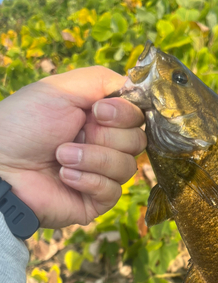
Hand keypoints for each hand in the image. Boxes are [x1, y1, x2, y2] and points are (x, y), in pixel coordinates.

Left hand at [0, 66, 145, 227]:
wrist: (0, 165)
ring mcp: (102, 174)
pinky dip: (89, 181)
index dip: (125, 114)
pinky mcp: (96, 201)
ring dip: (92, 159)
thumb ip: (102, 81)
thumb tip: (136, 88)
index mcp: (100, 118)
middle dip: (105, 137)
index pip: (137, 116)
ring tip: (61, 157)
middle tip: (74, 135)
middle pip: (137, 141)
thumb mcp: (61, 89)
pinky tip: (65, 177)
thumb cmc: (24, 124)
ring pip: (127, 167)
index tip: (98, 112)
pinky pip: (113, 191)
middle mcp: (105, 145)